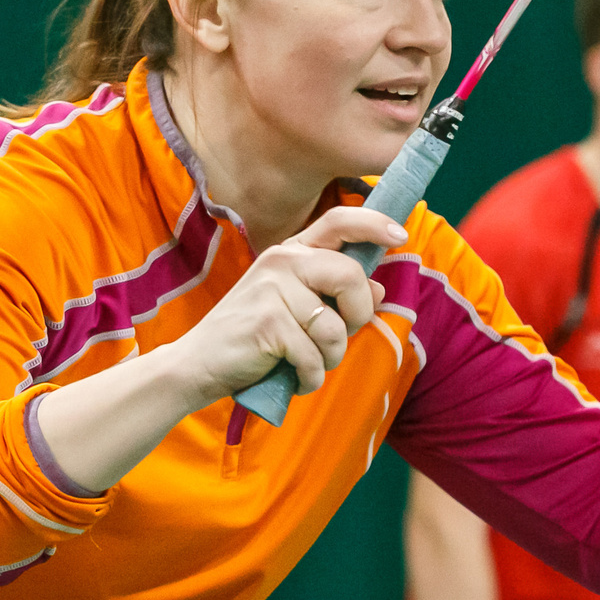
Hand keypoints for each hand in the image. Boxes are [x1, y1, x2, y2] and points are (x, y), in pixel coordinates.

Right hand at [169, 205, 401, 400]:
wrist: (199, 363)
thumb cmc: (254, 336)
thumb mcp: (296, 308)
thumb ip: (334, 294)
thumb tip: (376, 287)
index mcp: (291, 251)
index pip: (338, 221)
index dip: (374, 223)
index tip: (400, 233)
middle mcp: (282, 261)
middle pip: (350, 275)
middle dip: (357, 316)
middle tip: (335, 338)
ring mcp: (272, 290)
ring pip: (335, 328)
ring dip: (329, 358)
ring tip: (305, 363)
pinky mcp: (267, 322)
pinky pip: (314, 356)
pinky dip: (310, 377)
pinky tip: (292, 377)